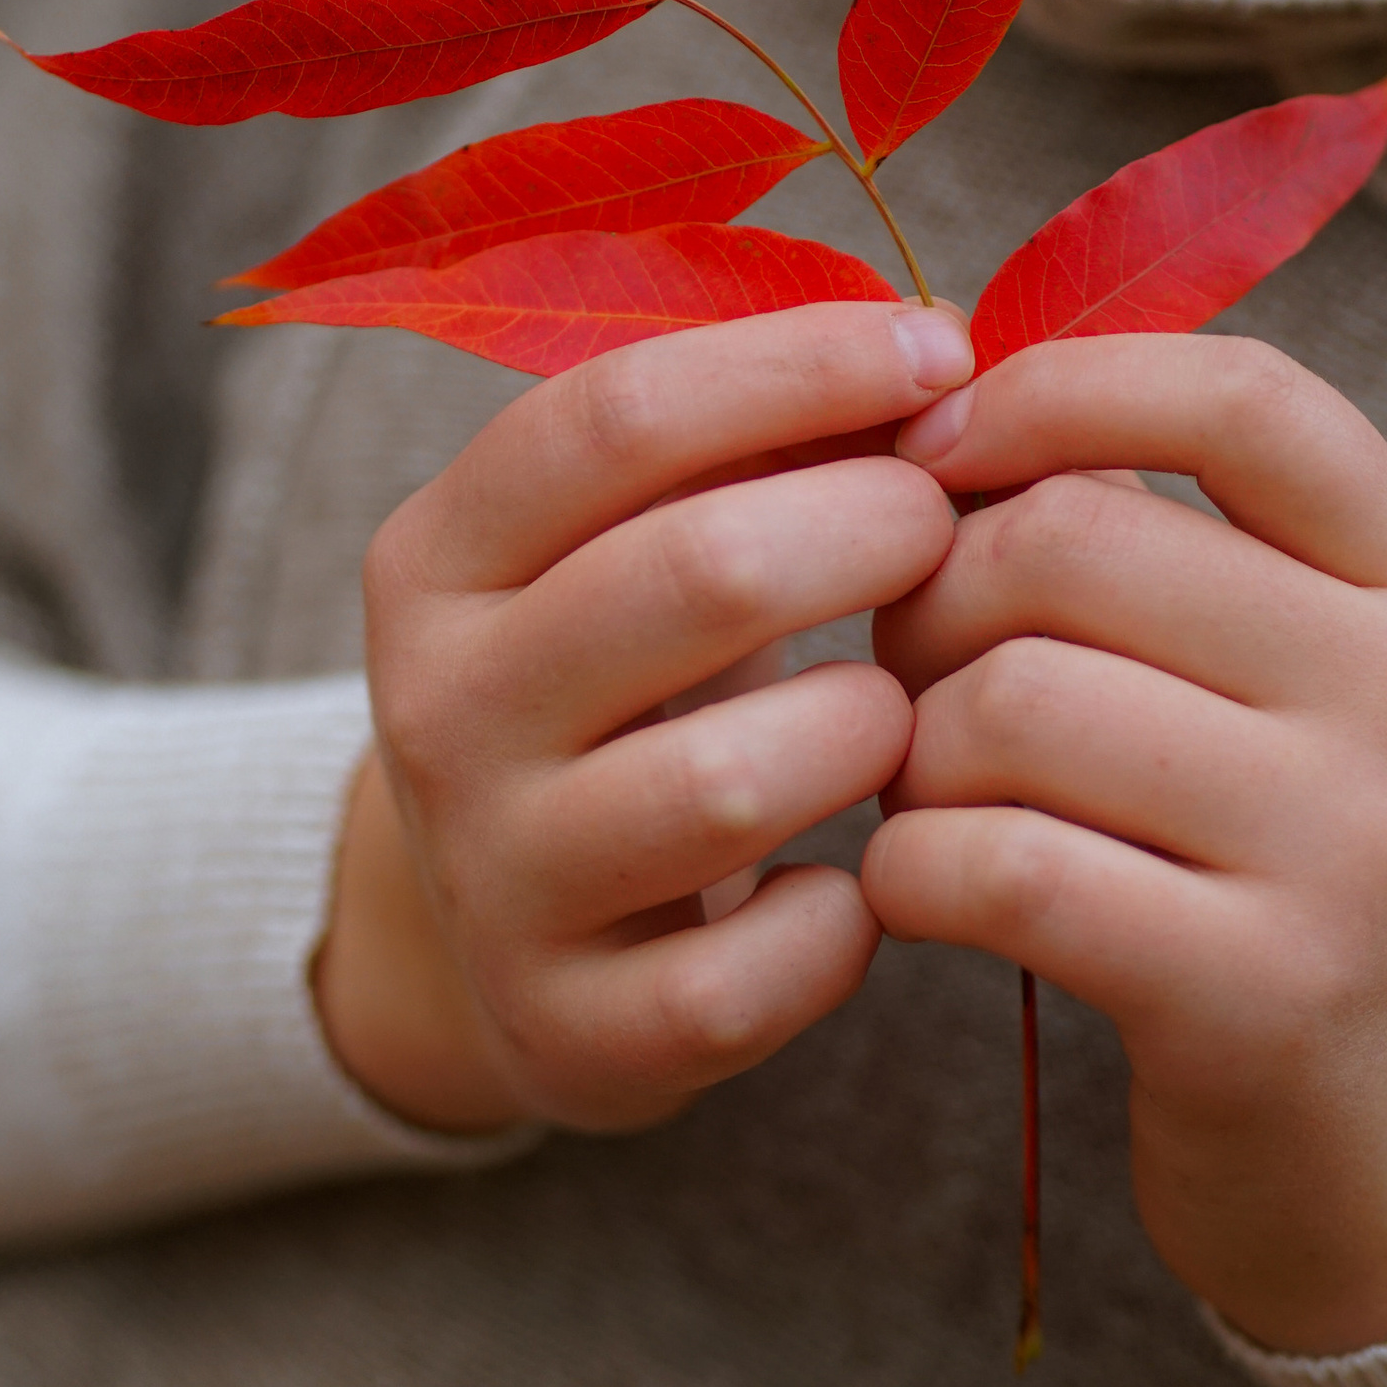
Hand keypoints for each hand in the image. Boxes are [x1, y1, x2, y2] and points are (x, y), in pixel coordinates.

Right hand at [315, 299, 972, 1135]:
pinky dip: (844, 924)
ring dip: (872, 729)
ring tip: (903, 713)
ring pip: (731, 784)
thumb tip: (943, 352)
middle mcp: (436, 714)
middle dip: (875, 530)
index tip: (941, 351)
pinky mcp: (568, 1035)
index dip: (802, 366)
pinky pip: (751, 977)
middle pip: (696, 574)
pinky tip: (858, 882)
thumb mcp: (632, 544)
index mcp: (436, 559)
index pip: (618, 414)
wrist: (503, 943)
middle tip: (950, 534)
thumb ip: (755, 442)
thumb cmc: (625, 689)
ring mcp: (495, 883)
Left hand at [864, 335, 1386, 1355]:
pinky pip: (995, 865)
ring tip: (932, 802)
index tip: (941, 447)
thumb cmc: (1294, 892)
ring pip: (1010, 701)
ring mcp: (1356, 847)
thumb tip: (943, 406)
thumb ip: (1176, 549)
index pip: (1242, 399)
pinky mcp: (1261, 993)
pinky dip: (911, 873)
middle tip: (916, 686)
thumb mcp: (1310, 698)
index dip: (1057, 390)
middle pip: (1071, 542)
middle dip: (933, 603)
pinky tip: (926, 897)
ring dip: (912, 754)